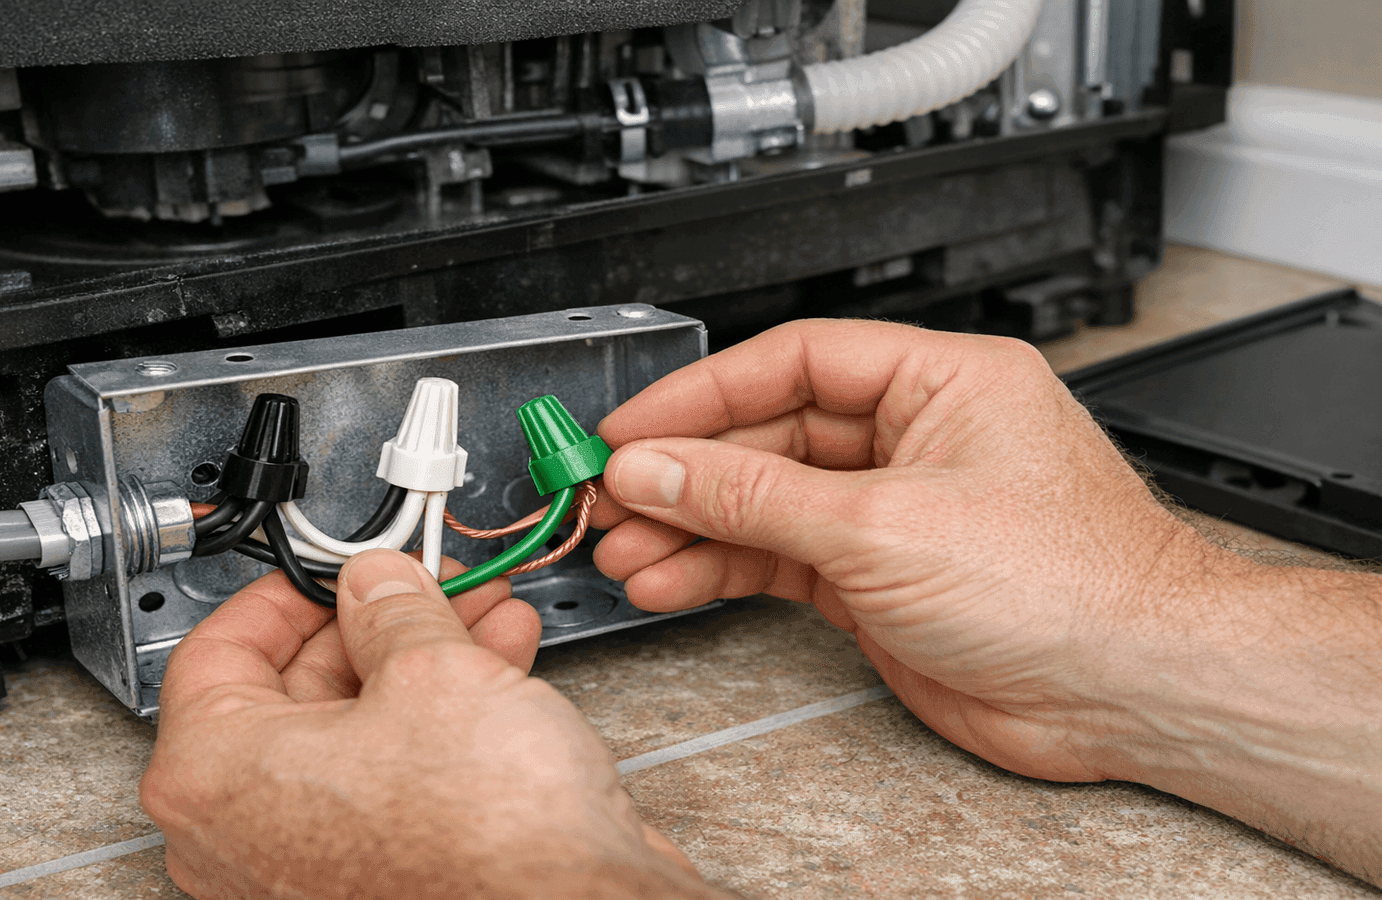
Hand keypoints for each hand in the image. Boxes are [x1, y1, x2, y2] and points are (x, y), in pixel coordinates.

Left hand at [140, 551, 721, 899]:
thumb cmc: (484, 837)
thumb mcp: (431, 669)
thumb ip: (391, 610)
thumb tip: (377, 588)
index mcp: (212, 779)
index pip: (218, 653)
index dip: (289, 592)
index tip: (332, 568)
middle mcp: (243, 838)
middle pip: (296, 693)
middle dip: (378, 624)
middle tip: (423, 583)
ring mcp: (308, 871)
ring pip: (354, 735)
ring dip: (419, 663)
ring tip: (480, 616)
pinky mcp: (374, 883)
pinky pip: (387, 782)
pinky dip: (434, 723)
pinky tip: (494, 672)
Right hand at [591, 319, 1381, 883]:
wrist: (1133, 689)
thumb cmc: (1073, 582)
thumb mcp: (883, 524)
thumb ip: (756, 495)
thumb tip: (661, 466)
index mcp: (937, 381)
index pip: (793, 362)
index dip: (701, 392)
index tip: (631, 427)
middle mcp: (914, 437)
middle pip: (769, 435)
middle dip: (685, 470)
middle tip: (610, 496)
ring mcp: (894, 512)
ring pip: (767, 504)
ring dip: (694, 527)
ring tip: (625, 550)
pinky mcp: (880, 581)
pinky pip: (782, 561)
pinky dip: (726, 571)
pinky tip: (674, 580)